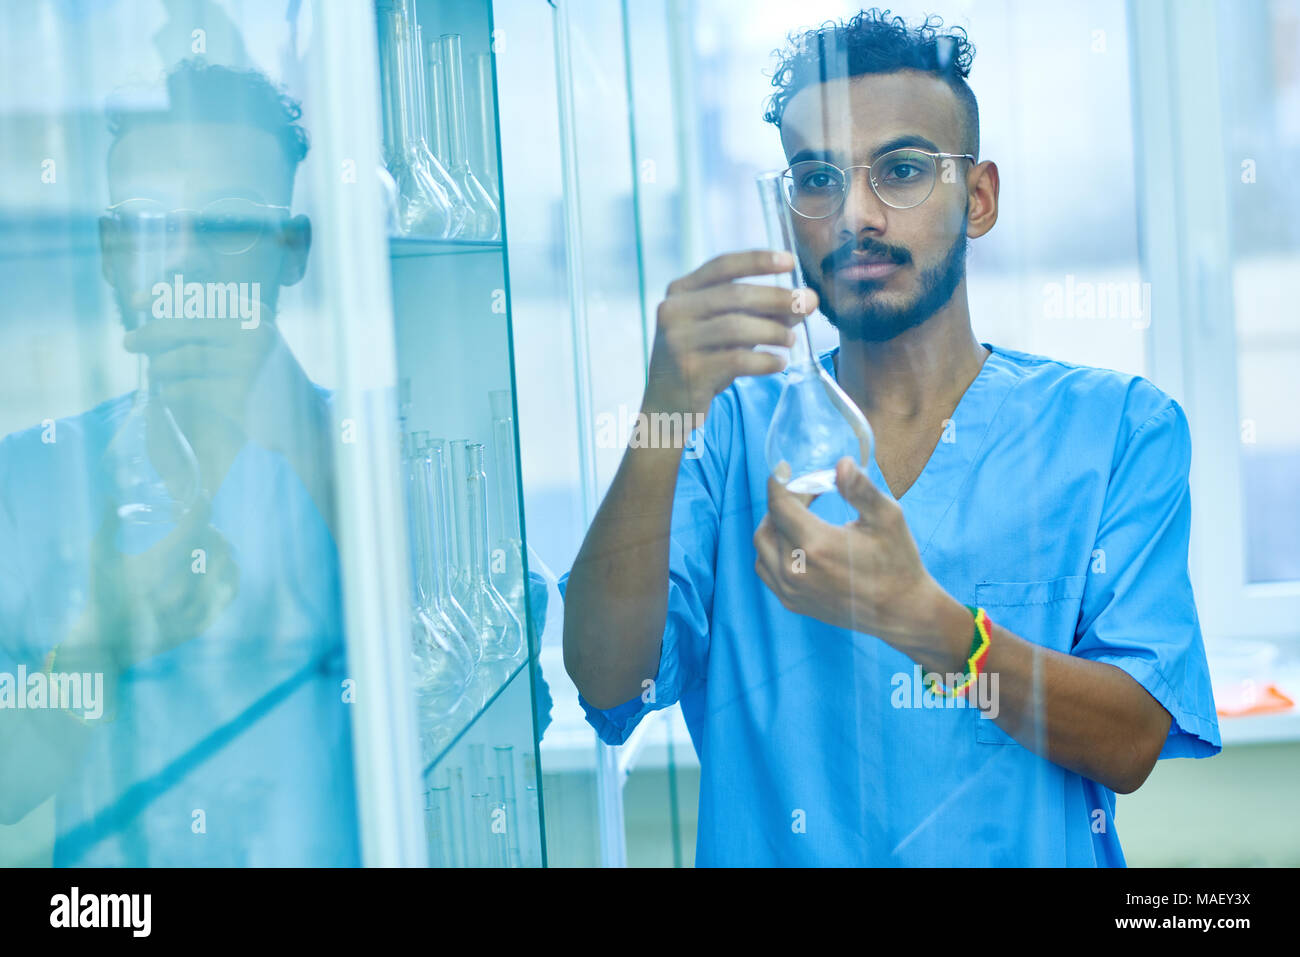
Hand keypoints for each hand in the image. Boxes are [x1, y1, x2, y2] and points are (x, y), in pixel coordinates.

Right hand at [58, 498, 239, 679]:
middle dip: (210, 529)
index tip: (203, 496)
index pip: (187, 534)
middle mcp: (173, 595)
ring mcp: (190, 613)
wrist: (107, 642)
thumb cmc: (103, 594)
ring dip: (222, 549)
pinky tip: (224, 563)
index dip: (199, 511)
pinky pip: (228, 594)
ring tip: (214, 540)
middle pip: (210, 550)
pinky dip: (230, 573)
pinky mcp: (201, 626)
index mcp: (150, 573)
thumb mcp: (100, 560)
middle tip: (204, 523)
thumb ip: (107, 526)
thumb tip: (109, 493)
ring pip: (224, 571)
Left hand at [123, 312, 325, 456]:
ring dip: (160, 365)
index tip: (136, 302)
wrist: (302, 420)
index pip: (200, 295)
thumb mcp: (249, 341)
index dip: (163, 295)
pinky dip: (172, 391)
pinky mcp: (239, 395)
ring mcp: (248, 364)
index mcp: (254, 314)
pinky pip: (189, 388)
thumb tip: (158, 312)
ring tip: (154, 371)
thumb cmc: (267, 379)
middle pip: (186, 325)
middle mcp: (253, 333)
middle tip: (128, 342)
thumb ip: (215, 324)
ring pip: (184, 358)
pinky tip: (168, 394)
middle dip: (151, 333)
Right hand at [644, 250, 817, 421]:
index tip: (790, 262)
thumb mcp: (723, 330)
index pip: (722, 266)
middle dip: (777, 298)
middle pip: (735, 295)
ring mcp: (678, 341)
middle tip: (807, 304)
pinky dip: (764, 361)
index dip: (757, 261)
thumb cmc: (701, 361)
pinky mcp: (689, 371)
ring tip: (791, 341)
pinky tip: (778, 363)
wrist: (667, 406)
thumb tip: (803, 302)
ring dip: (773, 332)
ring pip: (737, 327)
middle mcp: (674, 311)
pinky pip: (737, 360)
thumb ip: (757, 313)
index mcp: (680, 292)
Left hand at [753, 457, 959, 656]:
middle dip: (784, 502)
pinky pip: (766, 569)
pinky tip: (795, 542)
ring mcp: (791, 589)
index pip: (779, 504)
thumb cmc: (897, 561)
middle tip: (808, 493)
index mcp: (816, 545)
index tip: (786, 469)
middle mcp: (795, 570)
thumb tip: (842, 463)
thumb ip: (861, 489)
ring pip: (762, 546)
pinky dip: (772, 550)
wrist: (901, 612)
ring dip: (774, 525)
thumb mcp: (887, 518)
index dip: (780, 482)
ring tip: (800, 515)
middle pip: (770, 523)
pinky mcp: (792, 602)